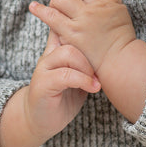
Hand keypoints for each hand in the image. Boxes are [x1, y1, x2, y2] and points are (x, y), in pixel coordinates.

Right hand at [0, 28, 99, 146]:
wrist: (38, 120)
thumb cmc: (62, 96)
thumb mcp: (77, 76)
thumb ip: (84, 62)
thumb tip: (107, 48)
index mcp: (56, 50)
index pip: (65, 27)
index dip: (79, 26)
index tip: (100, 31)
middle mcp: (48, 56)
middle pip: (70, 37)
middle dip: (89, 53)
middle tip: (99, 71)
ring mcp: (43, 69)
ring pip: (67, 53)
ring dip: (86, 67)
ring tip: (96, 80)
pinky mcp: (42, 84)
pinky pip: (65, 75)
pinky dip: (82, 80)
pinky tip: (92, 88)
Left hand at [30, 0, 136, 75]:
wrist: (122, 64)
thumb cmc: (120, 43)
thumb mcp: (119, 16)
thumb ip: (104, 2)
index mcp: (112, 1)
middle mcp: (98, 6)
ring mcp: (85, 19)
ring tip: (55, 4)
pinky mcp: (73, 33)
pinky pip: (52, 17)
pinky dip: (41, 11)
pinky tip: (33, 7)